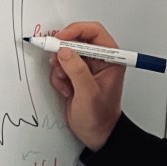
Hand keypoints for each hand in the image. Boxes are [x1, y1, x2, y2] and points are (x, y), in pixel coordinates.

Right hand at [48, 21, 124, 150]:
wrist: (96, 134)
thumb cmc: (100, 117)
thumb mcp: (88, 94)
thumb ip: (77, 71)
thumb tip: (64, 51)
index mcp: (111, 59)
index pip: (94, 32)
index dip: (75, 31)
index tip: (60, 39)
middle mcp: (99, 60)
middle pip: (77, 40)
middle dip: (63, 50)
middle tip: (55, 60)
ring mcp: (86, 67)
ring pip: (66, 53)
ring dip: (60, 67)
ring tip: (65, 83)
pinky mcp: (75, 75)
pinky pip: (61, 67)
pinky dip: (58, 77)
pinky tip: (66, 91)